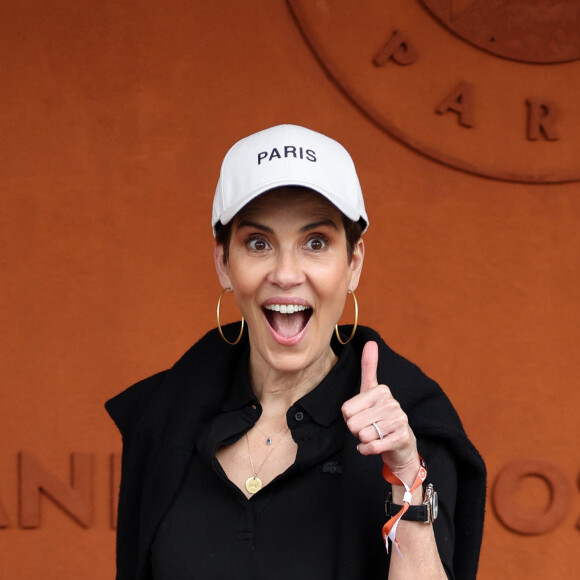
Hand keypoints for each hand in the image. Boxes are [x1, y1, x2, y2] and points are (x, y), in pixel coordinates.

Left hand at [341, 341, 419, 483]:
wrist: (400, 444)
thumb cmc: (380, 416)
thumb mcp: (371, 391)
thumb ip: (369, 367)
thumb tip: (371, 342)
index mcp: (381, 390)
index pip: (346, 410)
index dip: (350, 417)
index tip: (362, 415)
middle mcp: (392, 403)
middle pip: (353, 424)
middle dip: (356, 430)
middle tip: (369, 427)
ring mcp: (399, 420)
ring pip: (363, 436)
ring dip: (364, 440)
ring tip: (374, 435)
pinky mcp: (401, 438)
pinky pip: (372, 447)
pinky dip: (367, 450)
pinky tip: (374, 446)